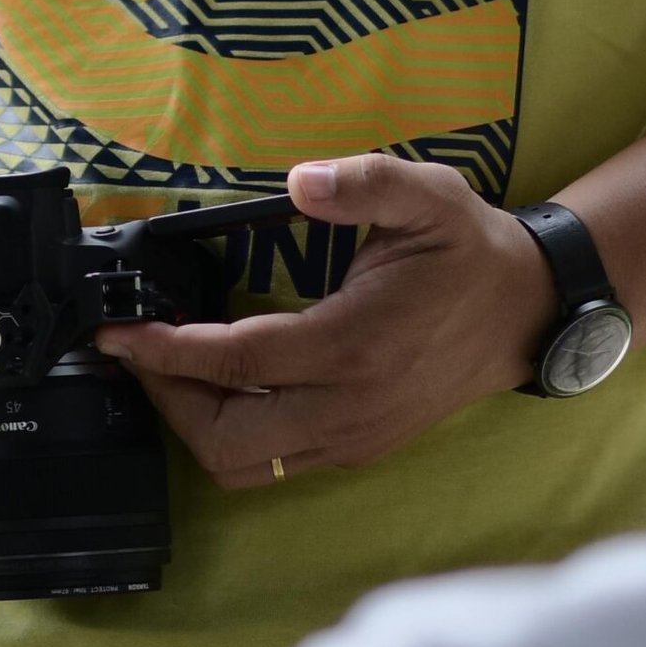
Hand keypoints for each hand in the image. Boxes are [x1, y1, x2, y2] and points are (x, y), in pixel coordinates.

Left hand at [97, 155, 557, 489]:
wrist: (528, 309)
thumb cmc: (469, 248)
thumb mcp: (426, 194)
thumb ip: (362, 183)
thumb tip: (300, 181)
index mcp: (352, 346)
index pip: (234, 364)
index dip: (165, 351)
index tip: (117, 332)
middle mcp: (348, 407)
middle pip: (225, 438)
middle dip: (167, 398)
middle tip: (136, 348)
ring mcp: (355, 438)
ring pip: (248, 465)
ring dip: (196, 424)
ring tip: (170, 368)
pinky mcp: (362, 447)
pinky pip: (278, 463)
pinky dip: (234, 432)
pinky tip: (223, 385)